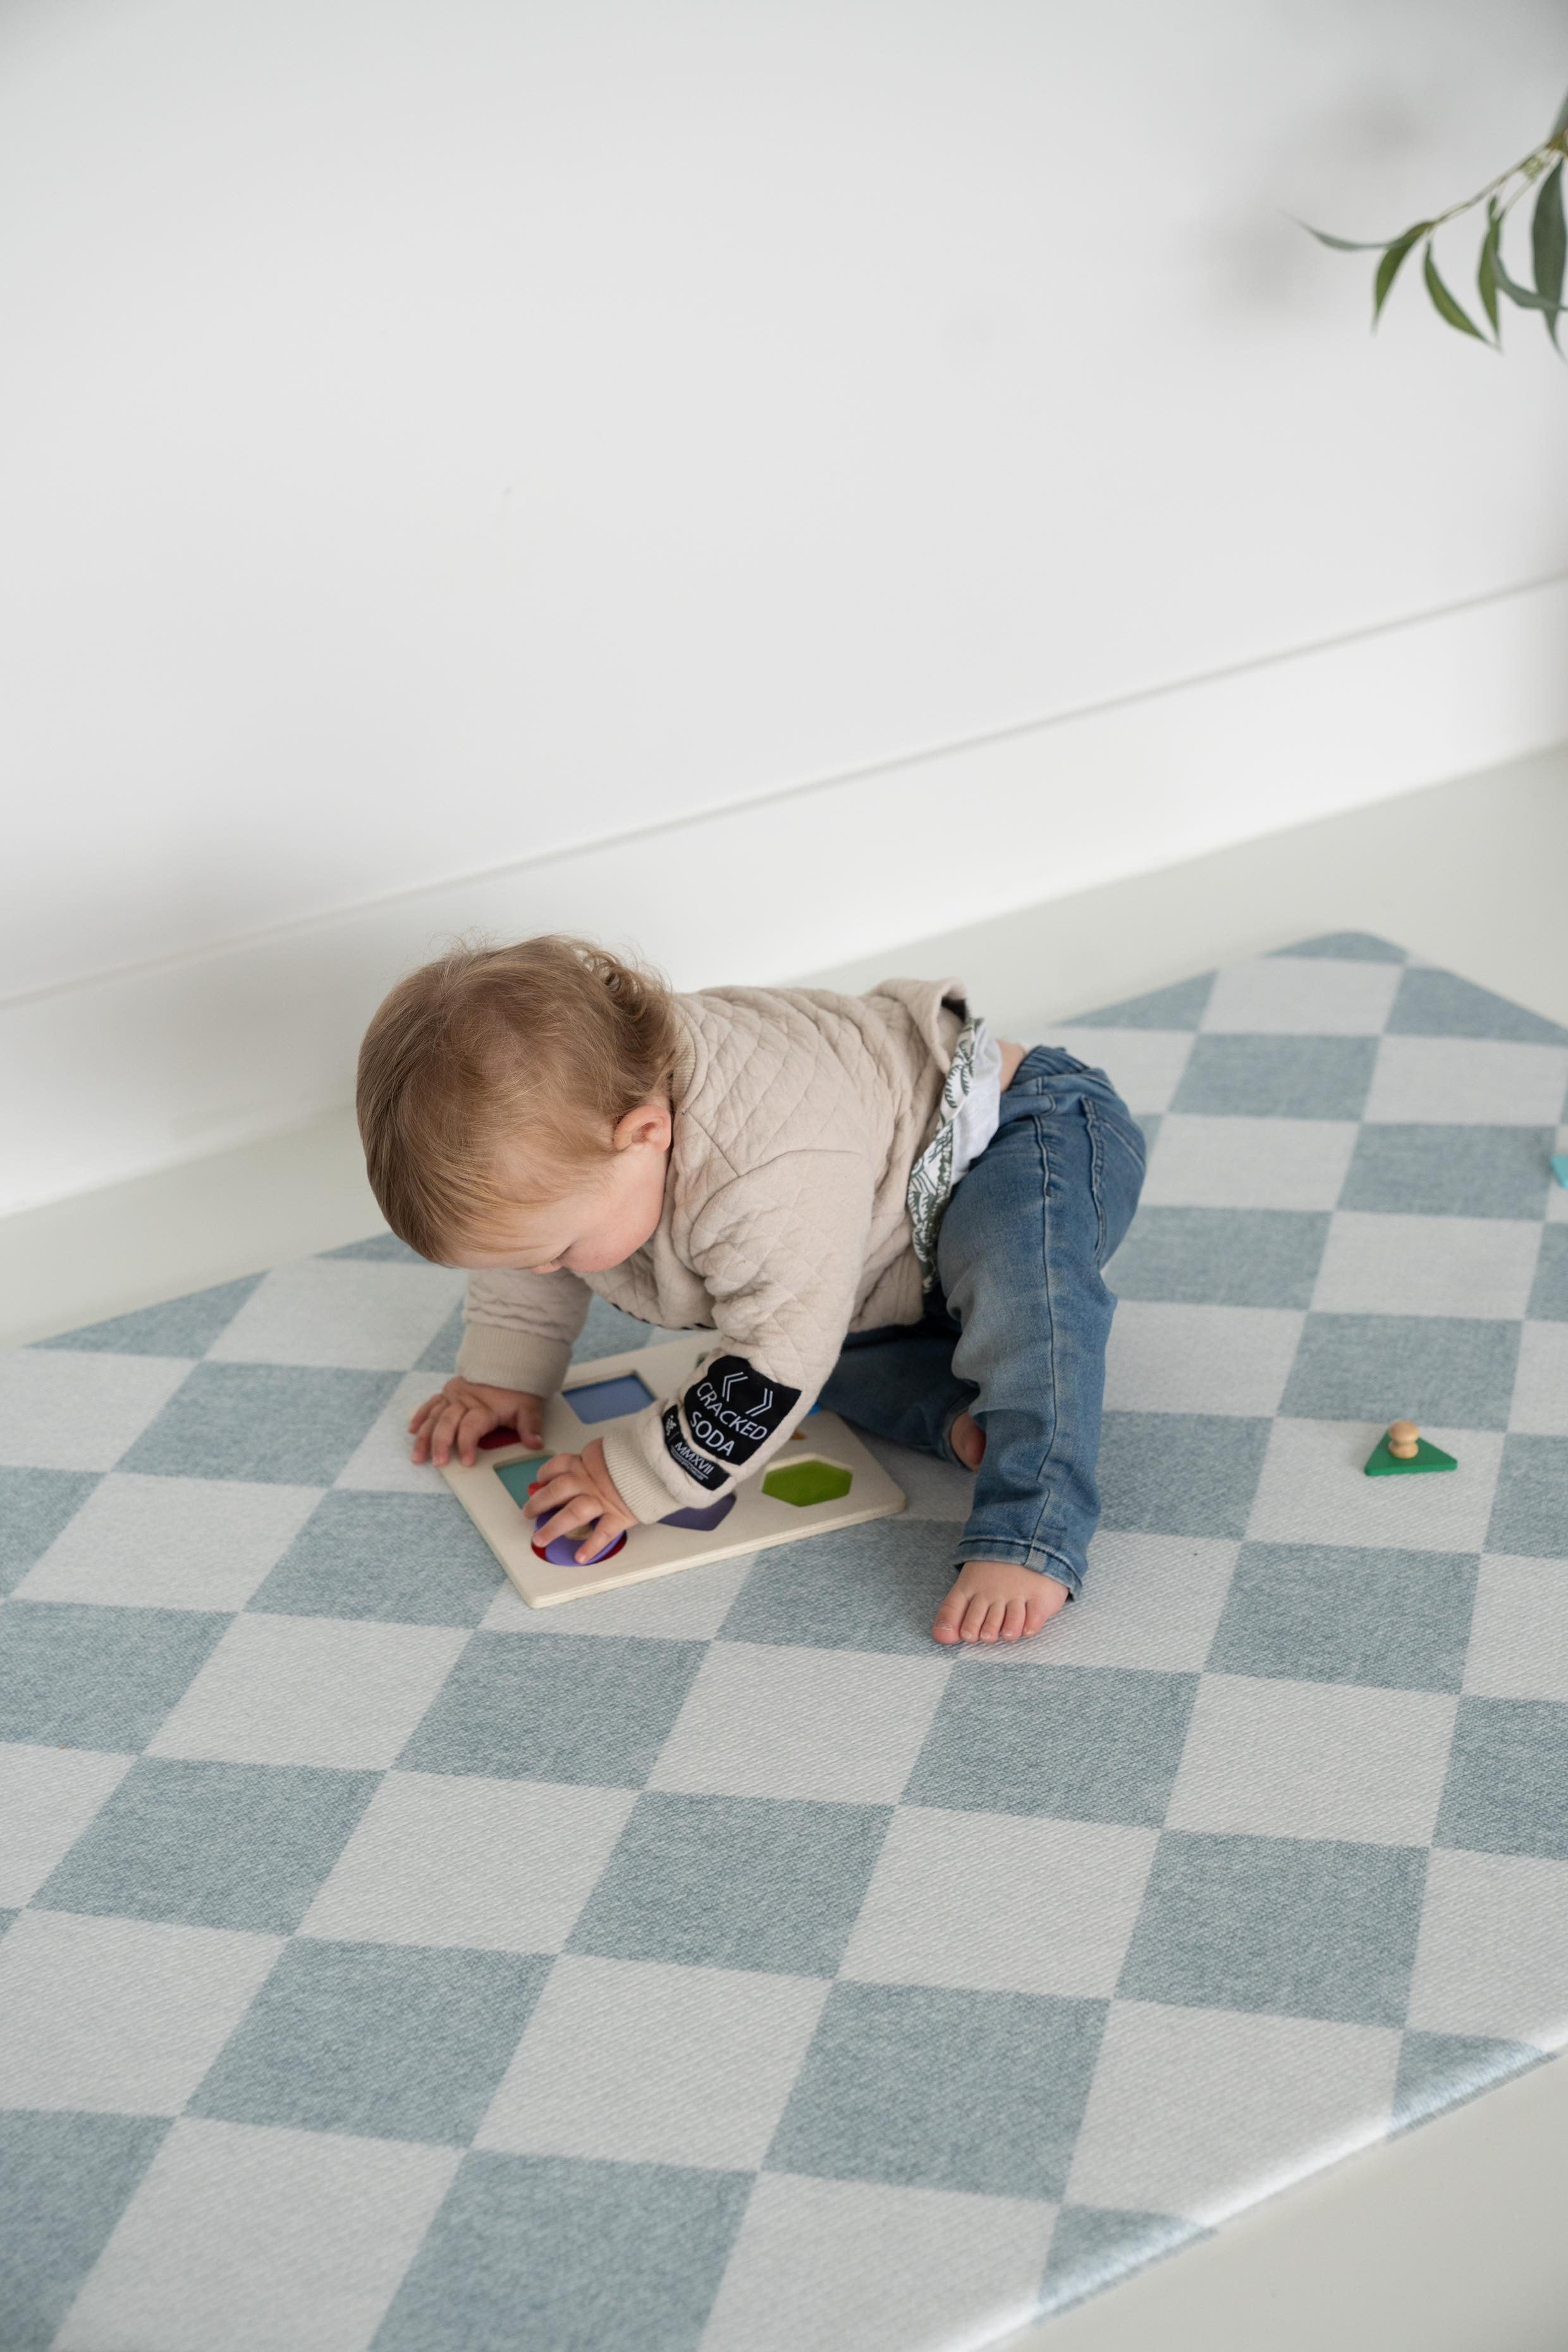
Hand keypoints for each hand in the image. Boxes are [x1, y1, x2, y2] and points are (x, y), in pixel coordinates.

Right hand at [409, 1379, 545, 1467]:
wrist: (509, 1364)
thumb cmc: (518, 1389)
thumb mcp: (528, 1407)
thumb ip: (530, 1426)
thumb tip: (535, 1442)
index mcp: (483, 1406)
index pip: (471, 1428)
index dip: (467, 1445)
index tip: (467, 1461)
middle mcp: (464, 1400)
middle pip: (447, 1424)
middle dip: (440, 1445)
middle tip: (438, 1462)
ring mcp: (453, 1396)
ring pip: (434, 1417)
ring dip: (424, 1437)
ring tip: (418, 1456)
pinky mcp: (447, 1393)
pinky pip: (430, 1405)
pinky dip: (420, 1417)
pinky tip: (412, 1430)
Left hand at [524, 1437, 636, 1563]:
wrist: (662, 1459)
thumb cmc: (640, 1454)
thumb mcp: (612, 1448)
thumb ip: (597, 1457)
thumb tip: (582, 1466)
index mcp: (587, 1462)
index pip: (558, 1466)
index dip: (544, 1475)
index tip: (538, 1482)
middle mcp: (590, 1481)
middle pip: (556, 1491)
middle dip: (538, 1502)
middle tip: (527, 1512)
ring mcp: (603, 1500)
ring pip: (571, 1513)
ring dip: (553, 1527)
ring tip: (539, 1539)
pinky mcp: (618, 1515)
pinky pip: (601, 1533)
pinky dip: (590, 1547)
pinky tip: (580, 1557)